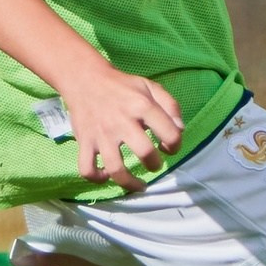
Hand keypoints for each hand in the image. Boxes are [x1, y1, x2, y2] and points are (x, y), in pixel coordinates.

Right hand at [60, 63, 181, 191]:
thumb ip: (171, 106)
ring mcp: (101, 134)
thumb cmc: (122, 86)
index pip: (170, 134)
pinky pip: (87, 169)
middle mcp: (121, 121)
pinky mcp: (84, 142)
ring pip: (115, 169)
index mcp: (142, 105)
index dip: (175, 145)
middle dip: (154, 164)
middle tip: (154, 163)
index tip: (168, 147)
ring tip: (138, 185)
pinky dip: (98, 178)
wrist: (85, 79)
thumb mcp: (150, 87)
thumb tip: (180, 130)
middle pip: (145, 152)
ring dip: (130, 183)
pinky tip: (107, 174)